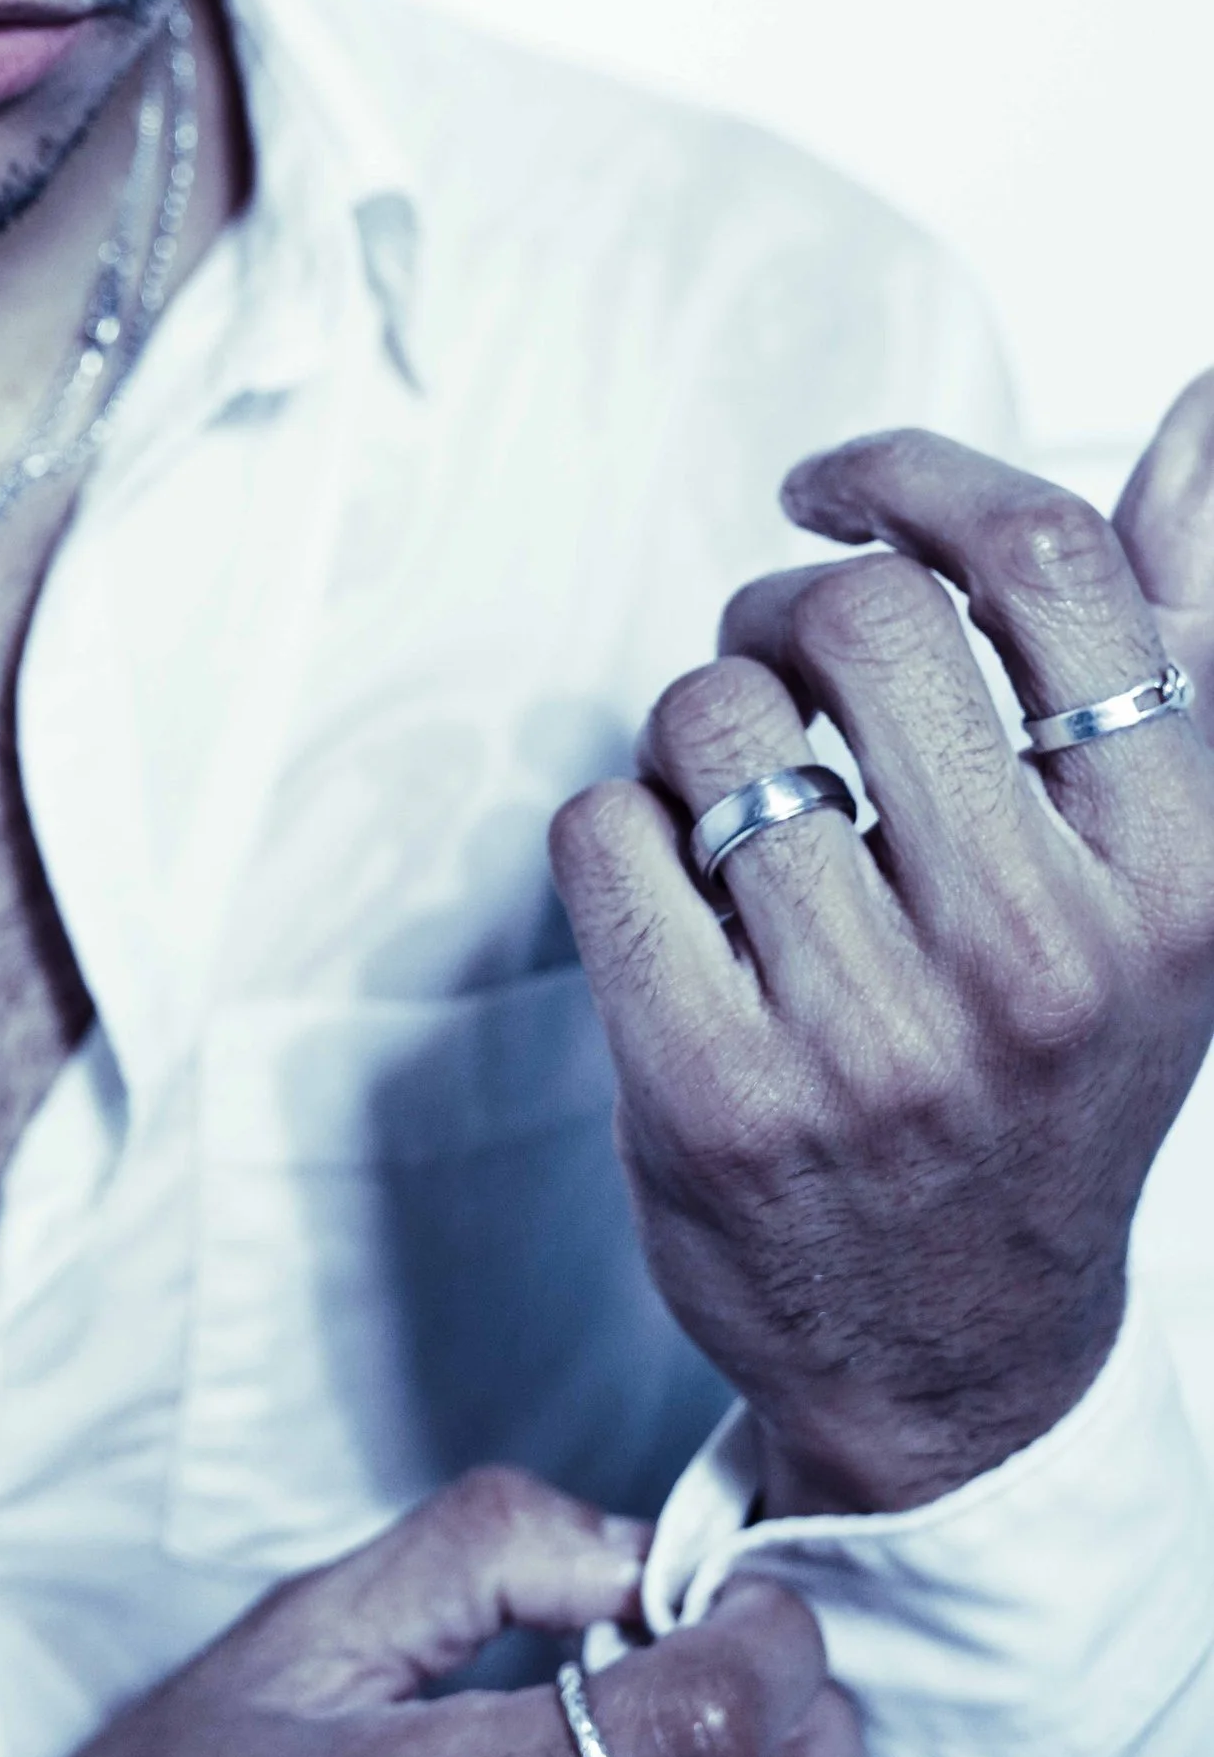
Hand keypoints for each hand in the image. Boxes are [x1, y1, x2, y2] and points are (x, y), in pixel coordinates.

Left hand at [552, 385, 1213, 1518]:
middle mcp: (1046, 955)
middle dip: (778, 616)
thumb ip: (1185, 624)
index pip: (1044, 562)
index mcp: (1183, 871)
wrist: (957, 1358)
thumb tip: (1204, 398)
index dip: (909, 478)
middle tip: (777, 682)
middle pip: (855, 615)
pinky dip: (616, 832)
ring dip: (695, 732)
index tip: (832, 490)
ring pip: (712, 718)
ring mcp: (878, 1037)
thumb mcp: (1164, 863)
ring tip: (739, 814)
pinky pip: (603, 829)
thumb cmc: (1050, 1057)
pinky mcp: (714, 1097)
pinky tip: (675, 899)